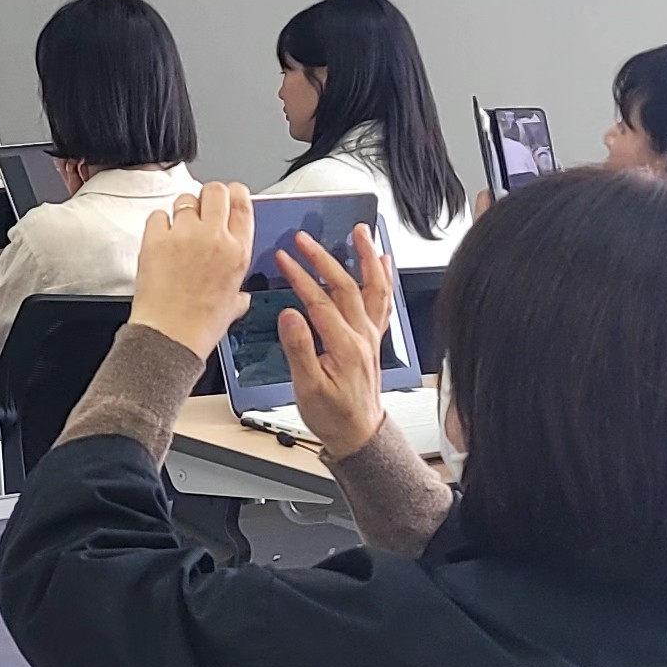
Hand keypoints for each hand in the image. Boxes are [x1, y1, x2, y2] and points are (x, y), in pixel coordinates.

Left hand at [129, 182, 255, 357]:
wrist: (170, 335)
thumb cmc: (200, 324)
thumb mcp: (233, 304)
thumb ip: (239, 291)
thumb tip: (240, 294)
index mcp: (238, 250)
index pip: (242, 202)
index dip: (236, 193)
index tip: (231, 194)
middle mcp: (214, 237)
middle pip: (215, 190)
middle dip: (210, 195)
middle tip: (203, 208)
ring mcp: (184, 235)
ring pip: (186, 199)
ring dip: (184, 210)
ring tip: (180, 229)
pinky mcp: (156, 238)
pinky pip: (158, 215)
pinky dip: (159, 223)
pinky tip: (161, 240)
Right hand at [273, 226, 396, 457]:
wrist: (359, 434)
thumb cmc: (332, 415)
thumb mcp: (306, 387)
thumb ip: (299, 349)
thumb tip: (290, 316)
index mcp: (344, 346)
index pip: (319, 302)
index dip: (300, 277)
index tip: (283, 259)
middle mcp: (362, 337)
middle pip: (344, 287)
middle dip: (322, 259)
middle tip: (304, 239)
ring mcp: (371, 336)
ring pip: (372, 288)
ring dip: (366, 258)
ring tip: (361, 233)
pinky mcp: (373, 339)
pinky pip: (382, 301)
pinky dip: (383, 278)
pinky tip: (382, 263)